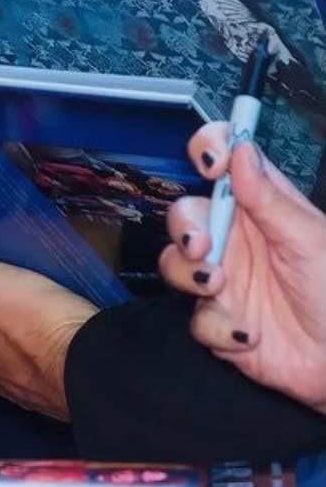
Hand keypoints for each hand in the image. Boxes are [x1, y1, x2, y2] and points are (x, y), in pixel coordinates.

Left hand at [0, 240, 96, 420]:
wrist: (89, 364)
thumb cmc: (35, 325)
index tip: (0, 274)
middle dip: (7, 306)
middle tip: (29, 289)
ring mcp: (20, 382)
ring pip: (19, 343)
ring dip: (32, 327)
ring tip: (52, 306)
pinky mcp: (51, 387)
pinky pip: (47, 358)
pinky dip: (53, 345)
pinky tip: (64, 331)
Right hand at [159, 125, 325, 409]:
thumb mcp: (310, 240)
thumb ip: (269, 200)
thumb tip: (241, 150)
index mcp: (262, 209)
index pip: (225, 163)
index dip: (209, 152)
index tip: (210, 164)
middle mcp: (237, 239)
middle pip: (186, 214)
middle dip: (185, 227)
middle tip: (202, 245)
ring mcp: (225, 280)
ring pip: (176, 263)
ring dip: (189, 274)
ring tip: (218, 287)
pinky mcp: (219, 321)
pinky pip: (196, 317)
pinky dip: (219, 327)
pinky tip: (250, 335)